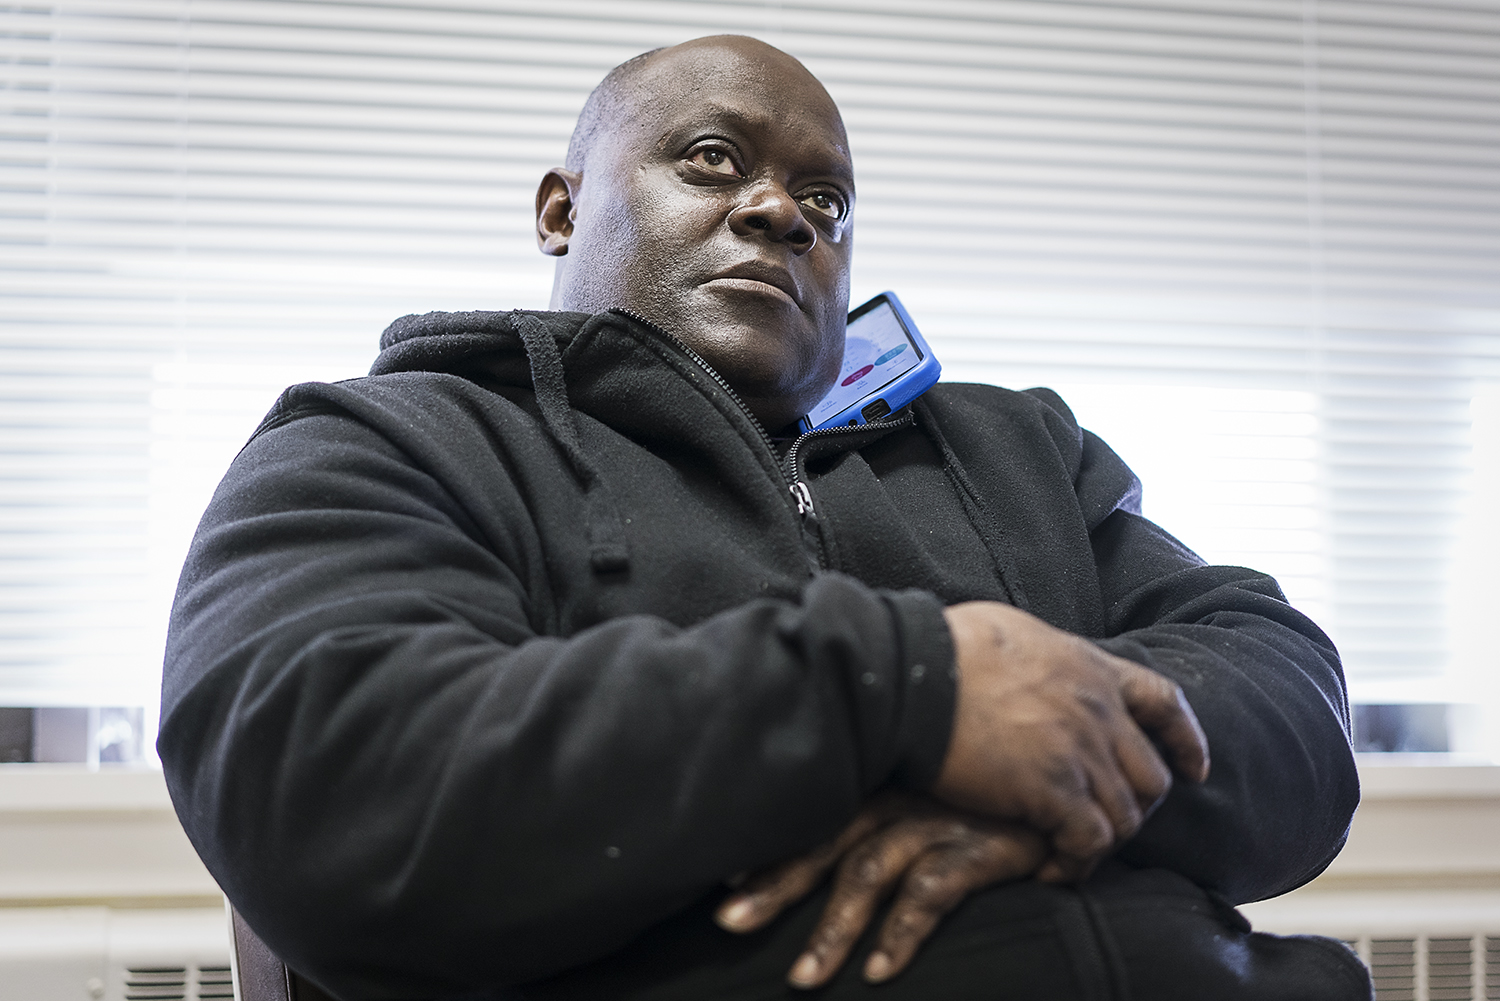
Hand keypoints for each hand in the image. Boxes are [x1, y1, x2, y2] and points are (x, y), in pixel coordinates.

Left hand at [715, 792, 1046, 988]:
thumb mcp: (935, 795)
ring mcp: (937, 820)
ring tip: (803, 978)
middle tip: (728, 923)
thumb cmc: (994, 796)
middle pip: (824, 844)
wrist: (1070, 780)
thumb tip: (839, 862)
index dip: (770, 849)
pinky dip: (901, 933)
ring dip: (832, 930)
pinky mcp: (979, 846)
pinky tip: (881, 971)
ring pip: (868, 874)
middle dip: (775, 885)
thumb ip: (889, 820)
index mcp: (882, 786)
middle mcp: (900, 799)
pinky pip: (931, 892)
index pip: (814, 818)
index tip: (722, 881)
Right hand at [935, 602, 1209, 880]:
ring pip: (1126, 816)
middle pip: (1151, 775)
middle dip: (1135, 806)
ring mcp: (1080, 752)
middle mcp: (1098, 710)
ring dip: (1102, 840)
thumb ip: (1042, 657)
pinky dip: (1076, 863)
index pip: (1164, 703)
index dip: (1184, 740)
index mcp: (1091, 668)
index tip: (1194, 768)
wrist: (914, 678)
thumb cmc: (945, 649)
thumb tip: (1030, 661)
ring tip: (1070, 854)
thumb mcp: (1012, 631)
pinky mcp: (1052, 791)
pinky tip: (1050, 870)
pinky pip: (1090, 843)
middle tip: (1101, 823)